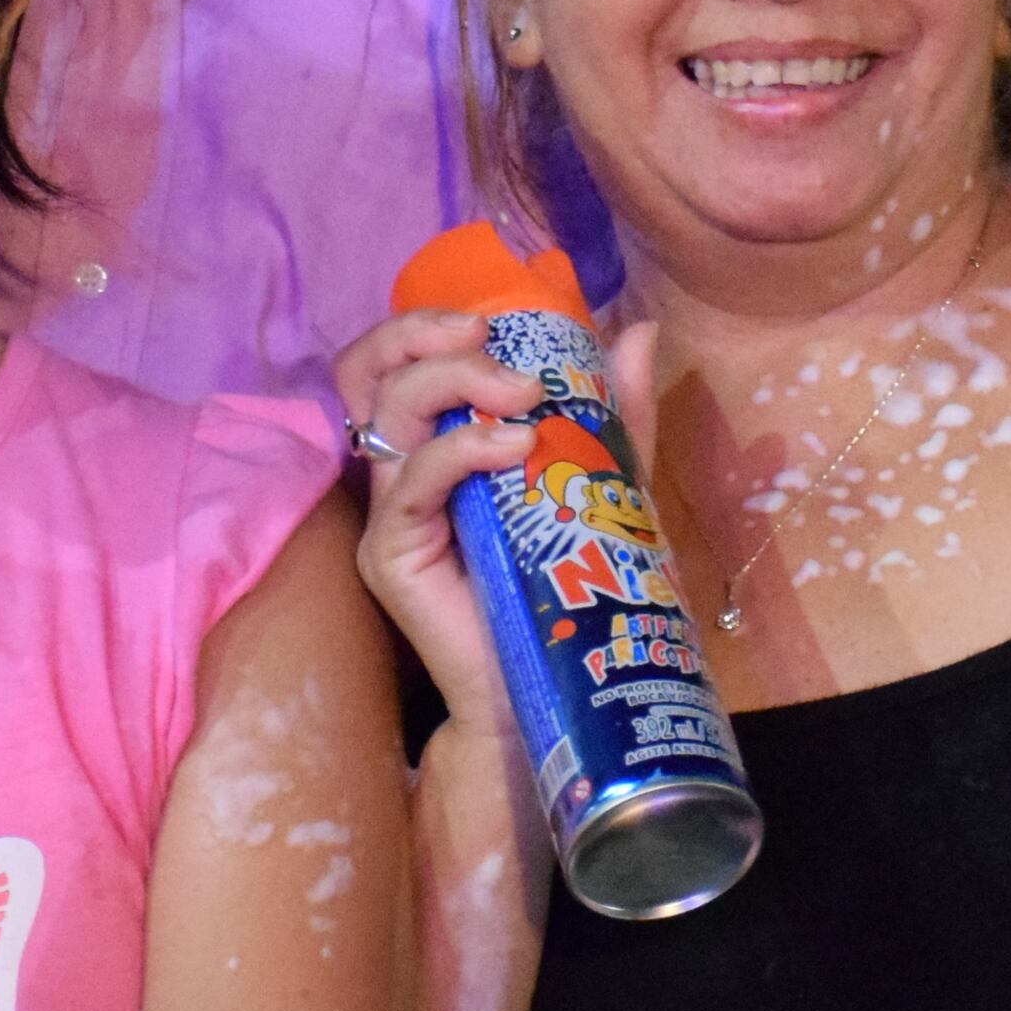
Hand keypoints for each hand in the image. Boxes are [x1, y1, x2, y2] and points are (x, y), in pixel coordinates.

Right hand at [330, 305, 610, 746]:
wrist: (562, 691)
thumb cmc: (577, 594)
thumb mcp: (608, 488)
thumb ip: (615, 417)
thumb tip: (636, 329)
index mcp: (443, 445)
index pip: (401, 361)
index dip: (430, 323)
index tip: (499, 319)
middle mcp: (404, 472)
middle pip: (375, 371)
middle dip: (430, 335)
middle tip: (503, 348)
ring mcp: (393, 513)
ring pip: (386, 412)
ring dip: (454, 380)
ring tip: (527, 395)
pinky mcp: (390, 555)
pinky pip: (411, 484)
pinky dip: (462, 450)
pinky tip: (516, 448)